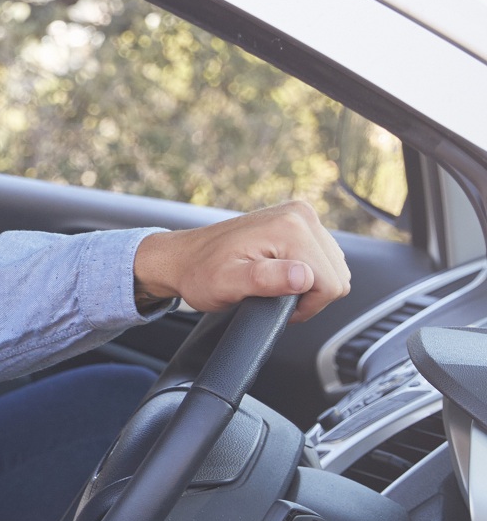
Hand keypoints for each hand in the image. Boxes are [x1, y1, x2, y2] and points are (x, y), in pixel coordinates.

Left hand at [133, 201, 349, 325]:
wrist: (182, 257)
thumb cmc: (200, 273)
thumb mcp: (227, 284)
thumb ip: (266, 280)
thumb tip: (303, 276)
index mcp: (291, 227)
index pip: (331, 284)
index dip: (306, 305)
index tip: (276, 305)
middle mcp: (301, 214)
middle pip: (337, 275)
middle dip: (310, 295)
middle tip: (272, 296)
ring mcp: (300, 215)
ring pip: (333, 268)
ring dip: (309, 284)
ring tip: (272, 284)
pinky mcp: (298, 221)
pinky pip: (323, 258)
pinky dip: (307, 272)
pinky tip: (279, 273)